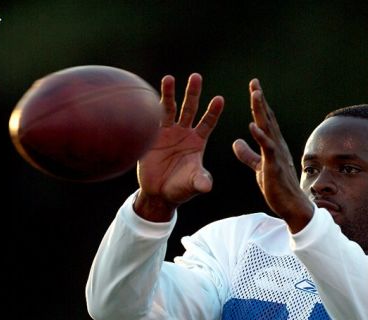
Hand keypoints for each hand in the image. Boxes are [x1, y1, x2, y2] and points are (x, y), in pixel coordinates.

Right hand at [134, 73, 224, 221]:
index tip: (219, 99)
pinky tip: (148, 93)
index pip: (208, 122)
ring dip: (169, 94)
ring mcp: (168, 132)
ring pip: (169, 109)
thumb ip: (200, 181)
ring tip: (169, 78)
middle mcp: (184, 133)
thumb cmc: (180, 189)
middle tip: (196, 77)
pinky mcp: (152, 136)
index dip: (213, 112)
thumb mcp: (192, 185)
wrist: (158, 194)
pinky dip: (150, 107)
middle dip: (193, 93)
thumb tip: (207, 186)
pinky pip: (152, 118)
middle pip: (190, 108)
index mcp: (198, 141)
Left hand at [232, 79, 313, 231]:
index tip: (254, 87)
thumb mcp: (259, 167)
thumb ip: (248, 154)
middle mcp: (276, 145)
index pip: (265, 120)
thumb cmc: (277, 187)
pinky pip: (266, 148)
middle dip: (260, 100)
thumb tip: (236, 142)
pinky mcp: (273, 165)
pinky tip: (252, 126)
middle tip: (254, 82)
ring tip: (255, 95)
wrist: (291, 205)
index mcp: (272, 144)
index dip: (259, 103)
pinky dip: (259, 136)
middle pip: (267, 118)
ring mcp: (276, 154)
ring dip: (261, 111)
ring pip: (268, 128)